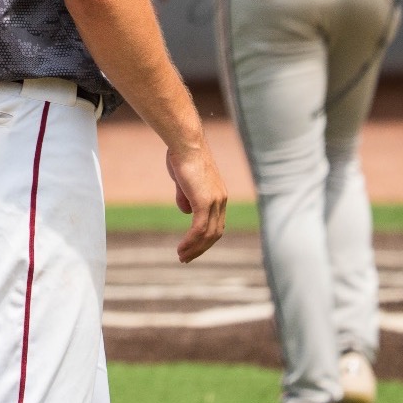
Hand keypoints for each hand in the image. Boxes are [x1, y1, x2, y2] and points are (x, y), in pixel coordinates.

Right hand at [165, 145, 226, 263]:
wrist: (186, 144)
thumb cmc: (182, 157)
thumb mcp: (183, 180)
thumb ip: (185, 196)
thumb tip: (185, 211)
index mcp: (218, 195)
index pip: (216, 223)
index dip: (205, 238)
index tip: (192, 247)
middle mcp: (221, 200)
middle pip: (215, 233)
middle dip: (201, 248)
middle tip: (186, 258)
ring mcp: (215, 202)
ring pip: (208, 234)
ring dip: (194, 248)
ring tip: (181, 257)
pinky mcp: (205, 202)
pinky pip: (199, 228)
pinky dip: (191, 241)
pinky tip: (182, 248)